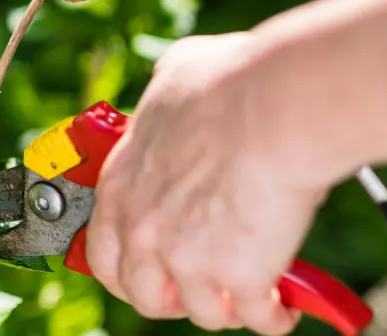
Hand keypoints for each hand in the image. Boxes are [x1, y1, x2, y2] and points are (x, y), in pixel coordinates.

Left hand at [85, 32, 332, 333]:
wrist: (273, 105)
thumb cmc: (229, 82)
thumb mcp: (173, 75)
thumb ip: (162, 98)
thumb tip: (171, 87)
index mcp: (121, 186)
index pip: (102, 253)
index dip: (125, 270)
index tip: (147, 273)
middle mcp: (143, 229)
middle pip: (142, 294)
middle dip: (168, 299)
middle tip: (193, 290)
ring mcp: (185, 258)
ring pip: (198, 312)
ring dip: (222, 308)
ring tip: (244, 296)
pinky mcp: (236, 276)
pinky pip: (254, 317)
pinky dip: (272, 316)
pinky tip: (284, 305)